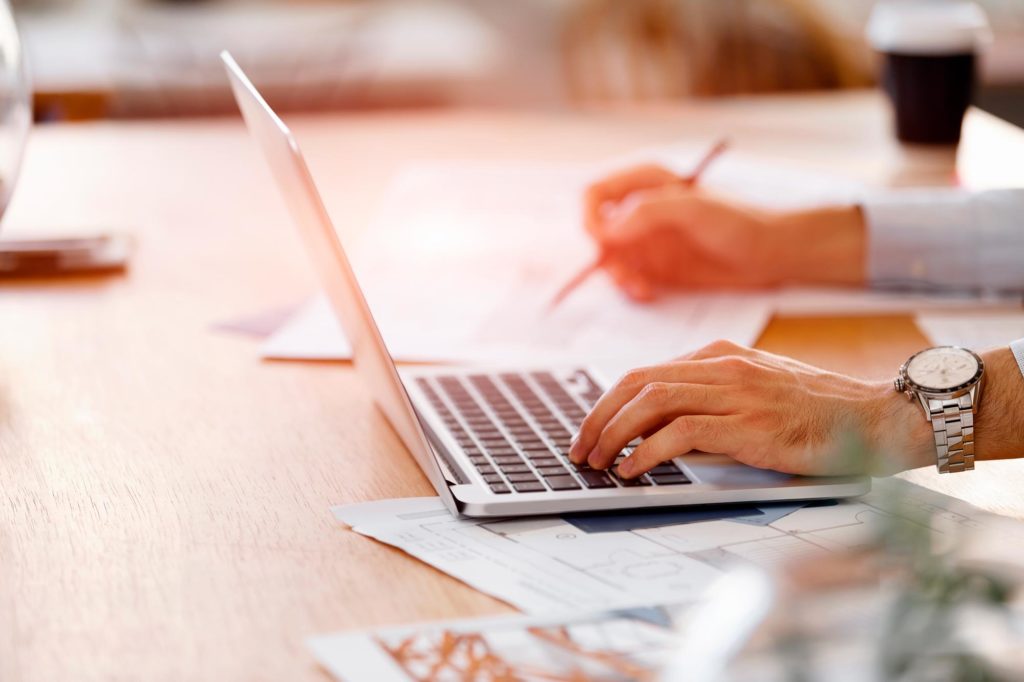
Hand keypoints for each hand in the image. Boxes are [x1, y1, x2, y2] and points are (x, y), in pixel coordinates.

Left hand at [568, 340, 934, 477]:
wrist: (876, 418)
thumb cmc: (818, 412)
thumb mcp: (757, 391)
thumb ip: (712, 398)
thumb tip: (659, 430)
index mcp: (720, 355)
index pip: (644, 373)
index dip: (608, 403)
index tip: (590, 430)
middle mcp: (722, 366)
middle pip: (637, 383)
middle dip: (598, 418)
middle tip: (581, 449)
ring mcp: (736, 392)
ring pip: (650, 403)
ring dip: (614, 435)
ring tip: (598, 462)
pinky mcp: (749, 424)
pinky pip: (680, 433)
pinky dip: (646, 452)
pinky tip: (632, 470)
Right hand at [582, 164, 865, 299]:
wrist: (770, 254)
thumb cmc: (740, 222)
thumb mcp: (695, 209)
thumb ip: (649, 212)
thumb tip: (609, 230)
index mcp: (646, 183)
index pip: (597, 194)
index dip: (591, 217)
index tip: (602, 241)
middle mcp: (640, 210)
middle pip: (598, 231)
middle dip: (606, 256)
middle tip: (625, 275)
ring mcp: (646, 240)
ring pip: (609, 259)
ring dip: (618, 276)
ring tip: (641, 289)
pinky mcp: (655, 267)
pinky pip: (627, 278)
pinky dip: (630, 288)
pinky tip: (649, 293)